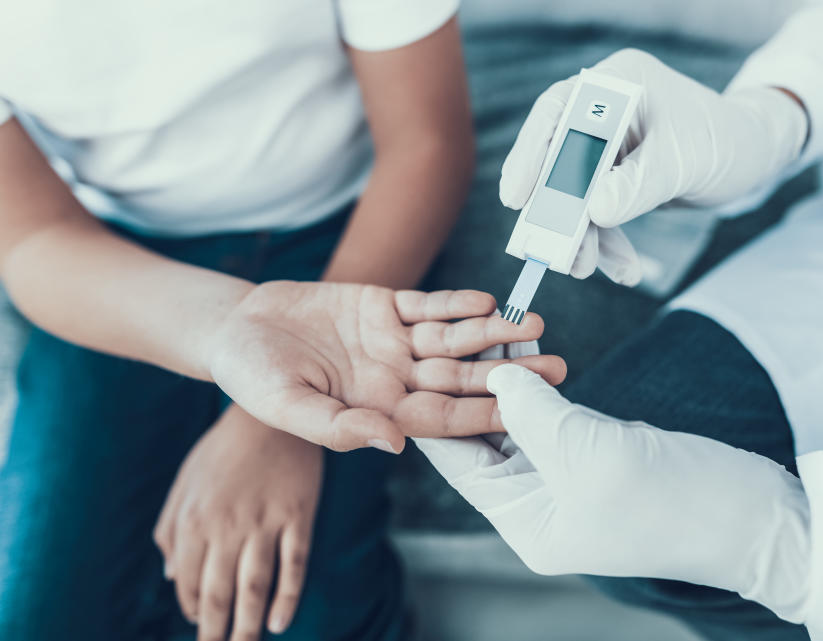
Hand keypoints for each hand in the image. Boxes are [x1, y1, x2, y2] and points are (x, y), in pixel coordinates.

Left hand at [154, 405, 322, 640]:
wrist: (269, 413)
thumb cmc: (222, 451)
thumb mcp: (185, 485)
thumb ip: (171, 531)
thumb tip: (172, 576)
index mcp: (194, 520)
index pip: (190, 582)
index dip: (194, 610)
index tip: (202, 625)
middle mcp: (227, 526)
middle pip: (220, 593)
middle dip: (216, 632)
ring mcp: (265, 521)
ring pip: (255, 586)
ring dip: (248, 625)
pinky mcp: (298, 514)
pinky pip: (294, 563)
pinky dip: (287, 597)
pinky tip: (279, 621)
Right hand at [205, 283, 565, 452]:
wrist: (236, 328)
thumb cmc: (255, 377)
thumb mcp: (288, 407)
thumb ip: (338, 427)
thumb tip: (393, 444)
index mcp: (380, 410)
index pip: (444, 418)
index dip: (485, 415)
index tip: (527, 414)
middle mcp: (395, 377)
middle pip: (463, 378)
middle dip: (508, 374)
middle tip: (558, 368)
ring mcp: (392, 340)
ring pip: (453, 339)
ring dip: (493, 333)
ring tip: (534, 324)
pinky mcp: (383, 304)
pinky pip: (426, 305)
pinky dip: (454, 303)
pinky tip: (485, 301)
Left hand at [415, 364, 811, 621]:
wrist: (754, 516)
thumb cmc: (670, 500)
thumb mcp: (587, 453)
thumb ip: (532, 412)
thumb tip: (496, 373)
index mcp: (525, 522)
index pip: (459, 463)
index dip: (434, 413)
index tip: (413, 366)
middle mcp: (539, 504)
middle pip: (486, 438)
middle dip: (473, 385)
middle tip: (456, 332)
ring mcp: (569, 478)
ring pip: (521, 421)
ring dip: (509, 377)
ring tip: (491, 327)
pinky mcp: (598, 454)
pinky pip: (555, 415)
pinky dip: (541, 383)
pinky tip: (526, 347)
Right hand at [500, 49, 806, 279]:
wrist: (754, 158)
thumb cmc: (726, 142)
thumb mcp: (684, 162)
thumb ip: (639, 184)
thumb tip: (595, 210)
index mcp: (619, 84)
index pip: (558, 112)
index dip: (531, 154)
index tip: (518, 197)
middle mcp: (605, 110)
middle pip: (558, 159)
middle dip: (557, 210)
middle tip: (555, 251)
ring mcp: (607, 145)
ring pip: (575, 193)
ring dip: (581, 235)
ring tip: (586, 268)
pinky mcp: (614, 175)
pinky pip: (597, 211)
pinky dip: (606, 241)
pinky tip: (621, 267)